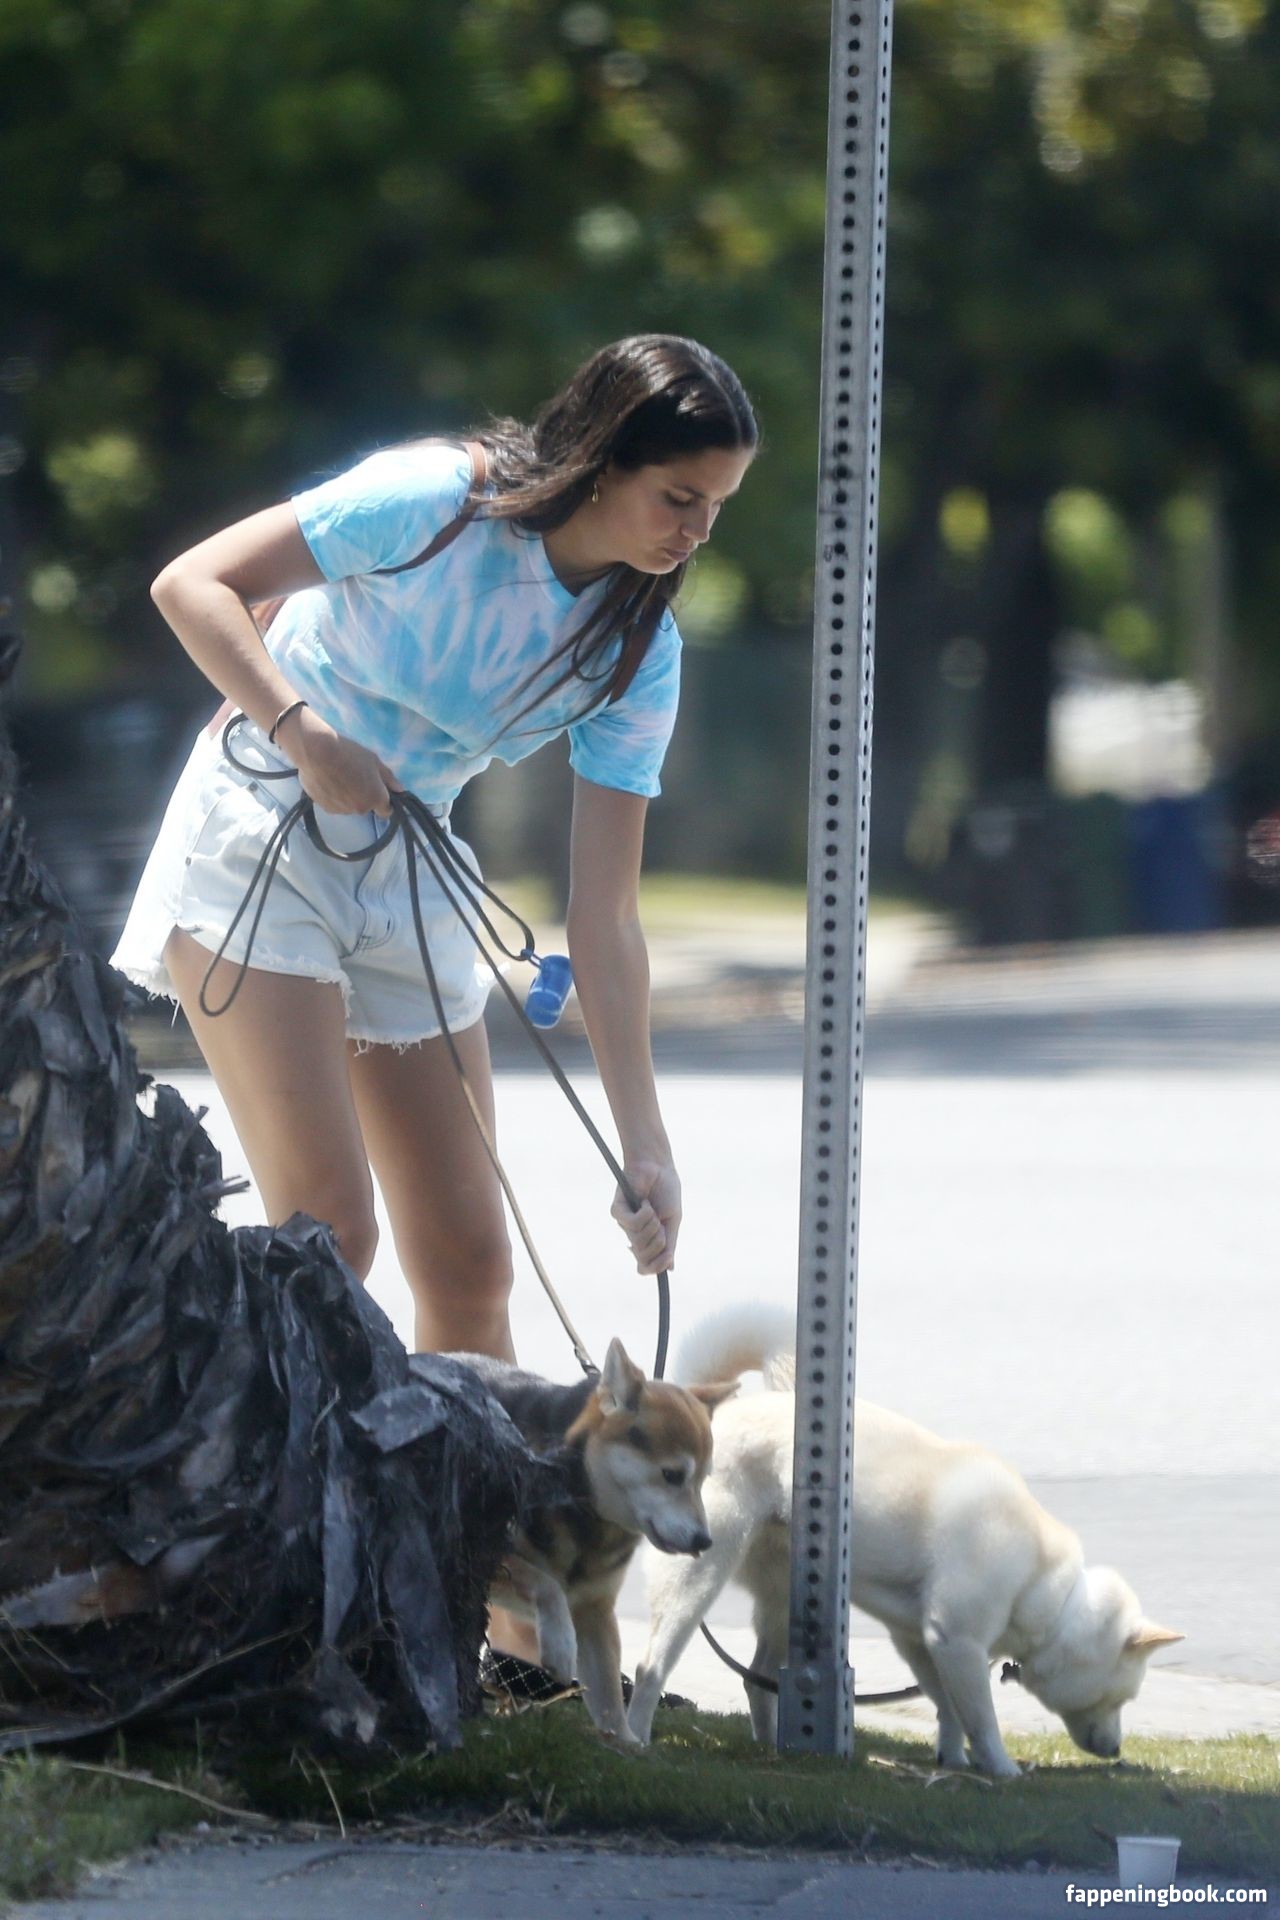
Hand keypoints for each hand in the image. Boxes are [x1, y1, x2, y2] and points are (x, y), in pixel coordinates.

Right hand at [281, 706, 399, 816]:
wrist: (316, 752)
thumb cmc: (349, 753)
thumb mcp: (373, 760)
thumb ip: (388, 778)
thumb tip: (400, 790)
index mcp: (375, 798)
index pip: (386, 811)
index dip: (384, 801)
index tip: (377, 790)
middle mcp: (360, 809)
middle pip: (366, 807)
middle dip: (364, 796)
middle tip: (355, 777)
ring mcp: (341, 810)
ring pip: (349, 807)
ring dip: (348, 797)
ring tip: (339, 778)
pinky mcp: (325, 808)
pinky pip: (335, 805)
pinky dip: (334, 797)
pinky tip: (328, 782)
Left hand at [611, 1159, 680, 1275]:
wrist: (658, 1167)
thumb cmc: (666, 1192)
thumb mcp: (672, 1222)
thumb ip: (670, 1245)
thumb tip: (669, 1270)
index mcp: (647, 1240)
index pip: (645, 1266)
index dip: (656, 1266)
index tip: (667, 1256)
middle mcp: (634, 1235)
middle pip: (643, 1257)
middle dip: (658, 1242)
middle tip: (660, 1223)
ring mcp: (624, 1224)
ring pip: (638, 1240)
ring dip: (652, 1224)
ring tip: (652, 1208)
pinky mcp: (617, 1211)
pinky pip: (632, 1223)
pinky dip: (644, 1213)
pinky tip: (644, 1201)